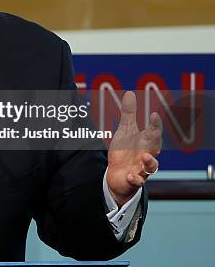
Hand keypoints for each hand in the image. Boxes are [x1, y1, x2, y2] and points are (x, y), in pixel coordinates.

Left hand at [106, 91, 161, 205]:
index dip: (155, 124)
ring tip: (145, 156)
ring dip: (150, 162)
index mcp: (145, 142)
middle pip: (155, 148)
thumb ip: (128, 114)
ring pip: (152, 167)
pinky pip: (137, 182)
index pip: (153, 132)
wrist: (118, 175)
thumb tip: (130, 93)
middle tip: (153, 132)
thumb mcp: (125, 131)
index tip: (154, 115)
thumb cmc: (125, 151)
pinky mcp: (134, 180)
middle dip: (155, 141)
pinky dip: (135, 179)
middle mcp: (147, 155)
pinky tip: (130, 176)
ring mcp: (142, 169)